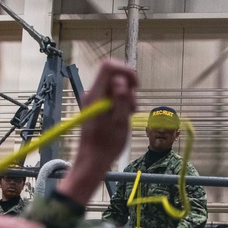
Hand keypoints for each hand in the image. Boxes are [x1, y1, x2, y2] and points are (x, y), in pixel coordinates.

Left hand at [59, 59, 138, 205]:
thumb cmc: (107, 145)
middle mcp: (92, 94)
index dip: (125, 71)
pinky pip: (111, 96)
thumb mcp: (119, 123)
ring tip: (129, 115)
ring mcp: (93, 100)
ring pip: (114, 87)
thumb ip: (121, 100)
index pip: (108, 67)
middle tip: (133, 107)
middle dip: (128, 87)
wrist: (91, 160)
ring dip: (126, 97)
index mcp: (95, 95)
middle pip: (113, 76)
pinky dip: (121, 103)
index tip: (136, 86)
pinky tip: (123, 117)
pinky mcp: (96, 106)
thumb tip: (121, 82)